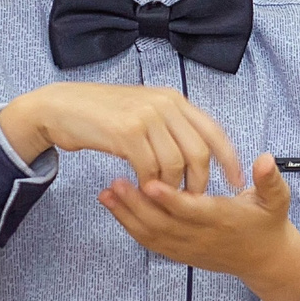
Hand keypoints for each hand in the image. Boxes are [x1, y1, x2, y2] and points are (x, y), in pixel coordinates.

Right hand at [0, 83, 244, 191]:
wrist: (62, 107)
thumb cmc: (102, 114)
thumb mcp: (143, 110)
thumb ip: (168, 127)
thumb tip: (194, 156)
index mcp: (173, 100)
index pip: (213, 131)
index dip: (229, 159)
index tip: (237, 183)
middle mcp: (165, 104)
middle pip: (198, 152)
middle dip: (200, 182)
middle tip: (194, 201)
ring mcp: (146, 117)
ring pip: (175, 164)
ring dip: (172, 188)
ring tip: (163, 198)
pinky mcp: (127, 133)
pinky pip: (149, 168)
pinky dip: (149, 186)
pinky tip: (143, 191)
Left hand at [101, 155, 299, 300]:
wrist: (264, 259)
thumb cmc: (268, 222)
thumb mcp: (277, 199)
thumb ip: (270, 180)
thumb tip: (265, 159)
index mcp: (223, 220)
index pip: (192, 210)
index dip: (170, 199)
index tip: (150, 182)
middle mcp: (202, 237)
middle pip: (163, 224)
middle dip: (137, 205)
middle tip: (115, 183)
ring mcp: (188, 248)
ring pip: (152, 235)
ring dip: (127, 215)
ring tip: (106, 193)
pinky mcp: (179, 253)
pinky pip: (150, 243)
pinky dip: (130, 226)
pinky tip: (114, 207)